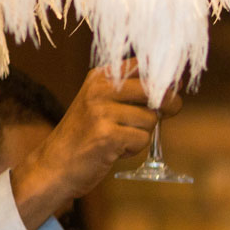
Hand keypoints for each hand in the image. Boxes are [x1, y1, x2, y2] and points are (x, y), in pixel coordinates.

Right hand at [11, 64, 175, 229]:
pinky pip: (143, 139)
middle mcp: (99, 89)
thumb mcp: (103, 103)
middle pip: (154, 89)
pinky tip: (114, 150)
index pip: (143, 64)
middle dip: (168, 104)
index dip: (165, 77)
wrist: (54, 165)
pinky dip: (134, 148)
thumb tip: (176, 87)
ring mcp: (101, 111)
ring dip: (143, 133)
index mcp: (100, 76)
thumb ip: (133, 92)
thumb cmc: (86, 135)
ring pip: (151, 119)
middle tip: (167, 114)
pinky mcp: (107, 135)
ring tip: (119, 138)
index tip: (175, 86)